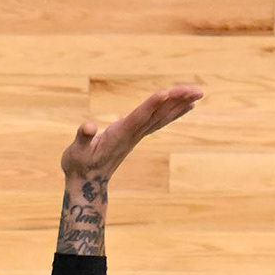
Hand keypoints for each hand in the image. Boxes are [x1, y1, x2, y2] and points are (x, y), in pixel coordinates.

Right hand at [61, 85, 201, 182]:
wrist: (86, 184)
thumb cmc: (78, 166)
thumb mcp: (74, 153)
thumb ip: (81, 139)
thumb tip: (87, 127)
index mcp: (118, 136)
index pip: (138, 118)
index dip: (151, 105)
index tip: (166, 93)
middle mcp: (132, 135)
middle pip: (157, 115)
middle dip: (176, 101)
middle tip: (197, 90)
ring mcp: (137, 136)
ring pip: (162, 117)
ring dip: (180, 104)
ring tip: (199, 93)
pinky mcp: (137, 136)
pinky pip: (160, 121)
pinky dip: (175, 112)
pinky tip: (188, 105)